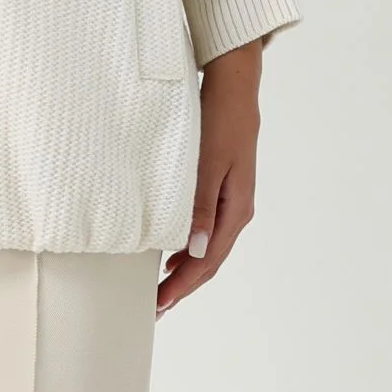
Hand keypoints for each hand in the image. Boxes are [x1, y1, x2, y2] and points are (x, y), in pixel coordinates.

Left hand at [155, 38, 261, 319]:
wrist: (234, 85)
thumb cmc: (221, 119)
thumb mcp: (208, 163)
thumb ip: (200, 206)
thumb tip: (193, 251)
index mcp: (235, 209)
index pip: (207, 261)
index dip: (184, 285)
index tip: (161, 303)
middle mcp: (236, 210)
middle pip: (209, 259)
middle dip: (184, 284)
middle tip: (156, 306)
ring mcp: (230, 199)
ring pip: (207, 246)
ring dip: (185, 268)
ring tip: (162, 286)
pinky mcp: (221, 186)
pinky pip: (205, 227)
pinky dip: (188, 245)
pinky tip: (172, 249)